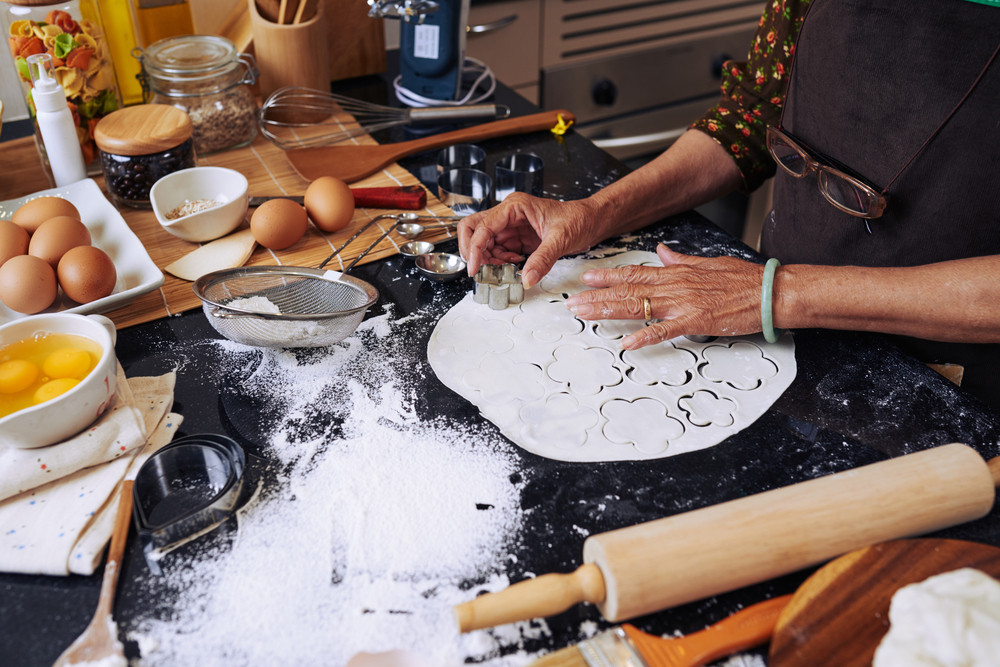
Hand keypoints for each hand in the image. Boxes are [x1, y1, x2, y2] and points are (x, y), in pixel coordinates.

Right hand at [458, 193, 598, 287]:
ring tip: (505, 269)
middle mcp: (508, 214)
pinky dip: (500, 262)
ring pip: (483, 243)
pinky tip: (515, 266)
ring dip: (488, 260)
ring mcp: (510, 226)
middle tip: (481, 270)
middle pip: (473, 229)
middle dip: (473, 251)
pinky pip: (497, 251)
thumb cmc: (578, 219)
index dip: (474, 249)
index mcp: (515, 206)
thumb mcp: (561, 239)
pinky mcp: (516, 238)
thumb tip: (527, 278)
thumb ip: (543, 259)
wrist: (591, 221)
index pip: (482, 227)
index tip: (474, 269)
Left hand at [564, 244, 765, 349]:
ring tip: (584, 315)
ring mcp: (683, 304)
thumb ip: (681, 260)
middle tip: (571, 302)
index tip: (586, 277)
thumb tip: (661, 251)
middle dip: (596, 297)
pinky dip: (645, 337)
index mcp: (677, 273)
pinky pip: (665, 330)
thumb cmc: (745, 280)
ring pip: (637, 307)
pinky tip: (626, 344)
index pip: (635, 272)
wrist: (771, 292)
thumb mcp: (709, 263)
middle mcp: (675, 286)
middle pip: (627, 290)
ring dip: (608, 312)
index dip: (608, 275)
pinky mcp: (696, 322)